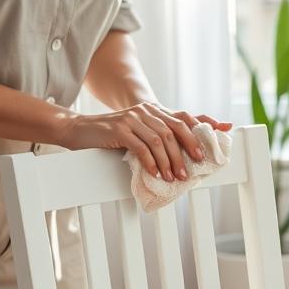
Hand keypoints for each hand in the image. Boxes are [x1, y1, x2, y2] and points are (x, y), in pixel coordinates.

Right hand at [55, 102, 231, 181]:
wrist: (80, 129)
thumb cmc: (112, 135)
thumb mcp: (138, 131)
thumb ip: (157, 137)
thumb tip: (182, 158)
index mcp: (153, 110)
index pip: (182, 118)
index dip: (199, 132)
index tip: (208, 151)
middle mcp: (145, 111)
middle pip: (174, 130)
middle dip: (185, 151)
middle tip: (190, 171)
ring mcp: (132, 118)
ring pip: (159, 140)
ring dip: (168, 162)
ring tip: (172, 178)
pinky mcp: (120, 129)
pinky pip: (141, 147)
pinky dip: (150, 163)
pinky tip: (154, 174)